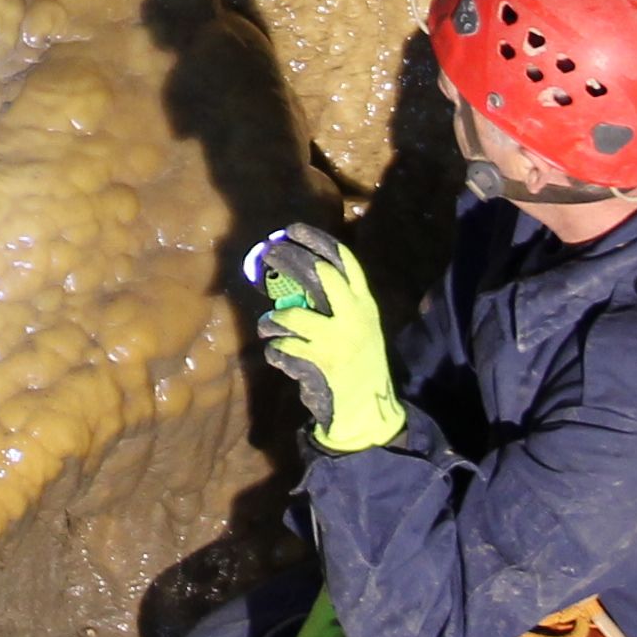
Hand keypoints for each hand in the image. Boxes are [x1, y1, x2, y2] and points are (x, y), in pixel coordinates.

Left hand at [243, 225, 412, 452]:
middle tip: (268, 256)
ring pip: (290, 315)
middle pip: (317, 274)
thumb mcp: (357, 326)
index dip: (317, 241)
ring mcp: (337, 339)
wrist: (368, 407)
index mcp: (365, 304)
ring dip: (271, 321)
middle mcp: (354, 316)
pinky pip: (283, 348)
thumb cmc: (356, 361)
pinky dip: (275, 352)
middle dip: (288, 260)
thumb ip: (334, 304)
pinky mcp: (320, 362)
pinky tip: (279, 356)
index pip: (344, 261)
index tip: (292, 229)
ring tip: (269, 327)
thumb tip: (293, 277)